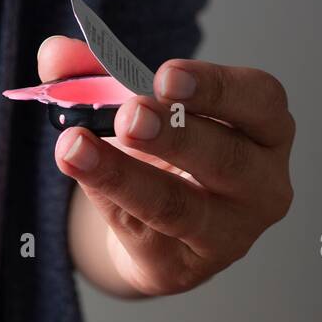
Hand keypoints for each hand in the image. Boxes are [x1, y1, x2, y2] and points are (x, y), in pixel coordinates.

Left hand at [39, 37, 294, 295]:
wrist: (160, 231)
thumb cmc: (166, 154)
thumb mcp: (139, 105)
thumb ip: (99, 76)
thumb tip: (55, 55)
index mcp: (266, 128)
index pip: (259, 101)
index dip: (215, 87)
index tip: (165, 75)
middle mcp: (262, 184)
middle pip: (225, 158)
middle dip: (172, 133)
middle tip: (129, 115)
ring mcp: (230, 233)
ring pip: (179, 206)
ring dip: (125, 175)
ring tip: (77, 147)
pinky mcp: (186, 266)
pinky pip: (142, 232)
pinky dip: (106, 198)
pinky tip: (78, 171)